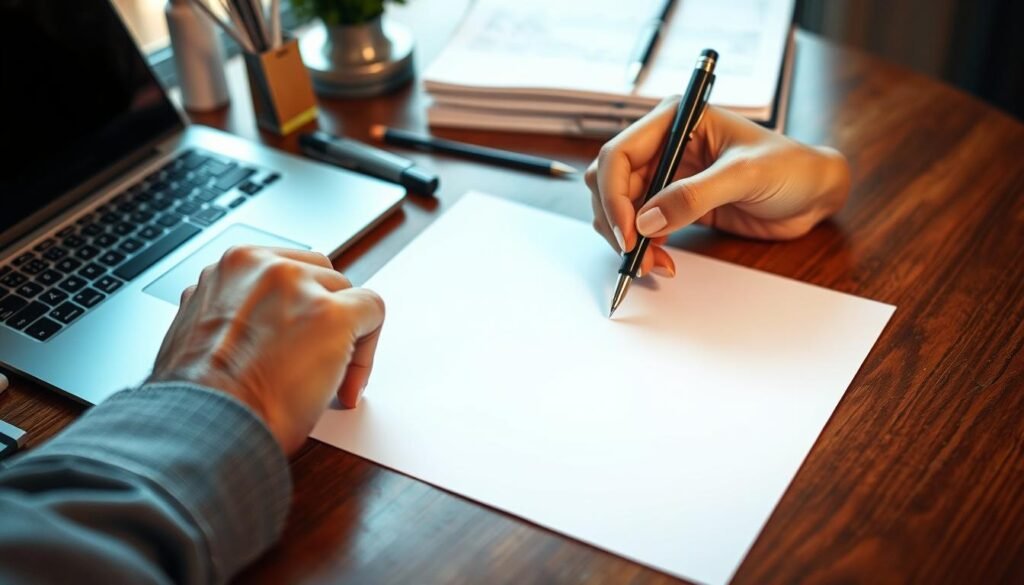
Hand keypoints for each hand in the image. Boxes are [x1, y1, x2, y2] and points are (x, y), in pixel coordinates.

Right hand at [148, 246, 384, 454]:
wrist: (203, 429)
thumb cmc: (202, 400)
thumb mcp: (204, 335)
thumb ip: (236, 314)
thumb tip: (263, 326)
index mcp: (230, 268)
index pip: (287, 271)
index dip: (299, 311)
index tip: (295, 346)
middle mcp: (259, 265)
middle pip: (321, 275)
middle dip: (324, 317)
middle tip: (318, 362)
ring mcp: (296, 286)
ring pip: (348, 293)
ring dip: (346, 336)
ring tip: (328, 380)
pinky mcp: (329, 314)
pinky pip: (373, 311)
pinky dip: (366, 353)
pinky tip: (347, 385)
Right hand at [585, 102, 850, 276]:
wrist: (814, 195)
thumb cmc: (791, 168)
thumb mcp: (745, 176)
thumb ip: (694, 196)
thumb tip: (647, 221)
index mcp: (677, 120)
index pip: (620, 153)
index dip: (614, 194)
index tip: (628, 231)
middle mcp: (665, 145)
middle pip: (609, 183)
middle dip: (615, 221)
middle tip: (635, 253)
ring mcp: (668, 176)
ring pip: (620, 209)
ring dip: (627, 240)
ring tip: (652, 263)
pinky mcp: (674, 204)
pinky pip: (641, 228)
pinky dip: (643, 248)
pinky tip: (662, 261)